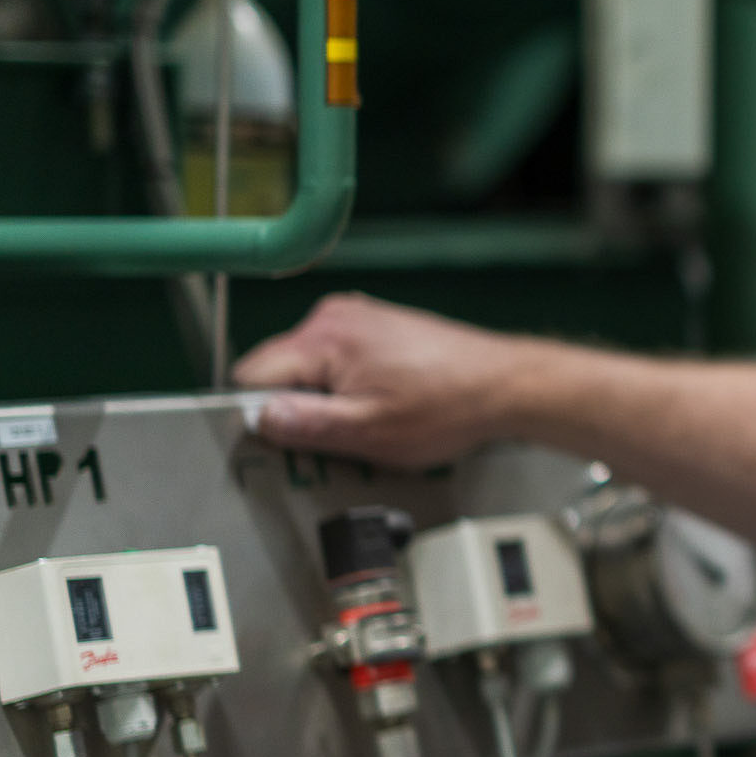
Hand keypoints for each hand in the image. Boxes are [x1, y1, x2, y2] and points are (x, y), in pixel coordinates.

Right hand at [231, 292, 535, 466]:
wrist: (504, 385)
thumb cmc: (450, 404)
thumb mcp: (369, 432)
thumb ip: (306, 424)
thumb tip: (257, 418)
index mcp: (324, 336)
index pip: (251, 376)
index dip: (263, 414)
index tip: (286, 439)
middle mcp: (334, 317)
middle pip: (279, 371)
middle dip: (300, 407)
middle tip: (342, 433)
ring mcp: (357, 319)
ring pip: (308, 370)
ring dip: (327, 400)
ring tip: (371, 417)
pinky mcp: (375, 328)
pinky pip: (337, 364)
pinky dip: (349, 388)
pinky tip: (383, 403)